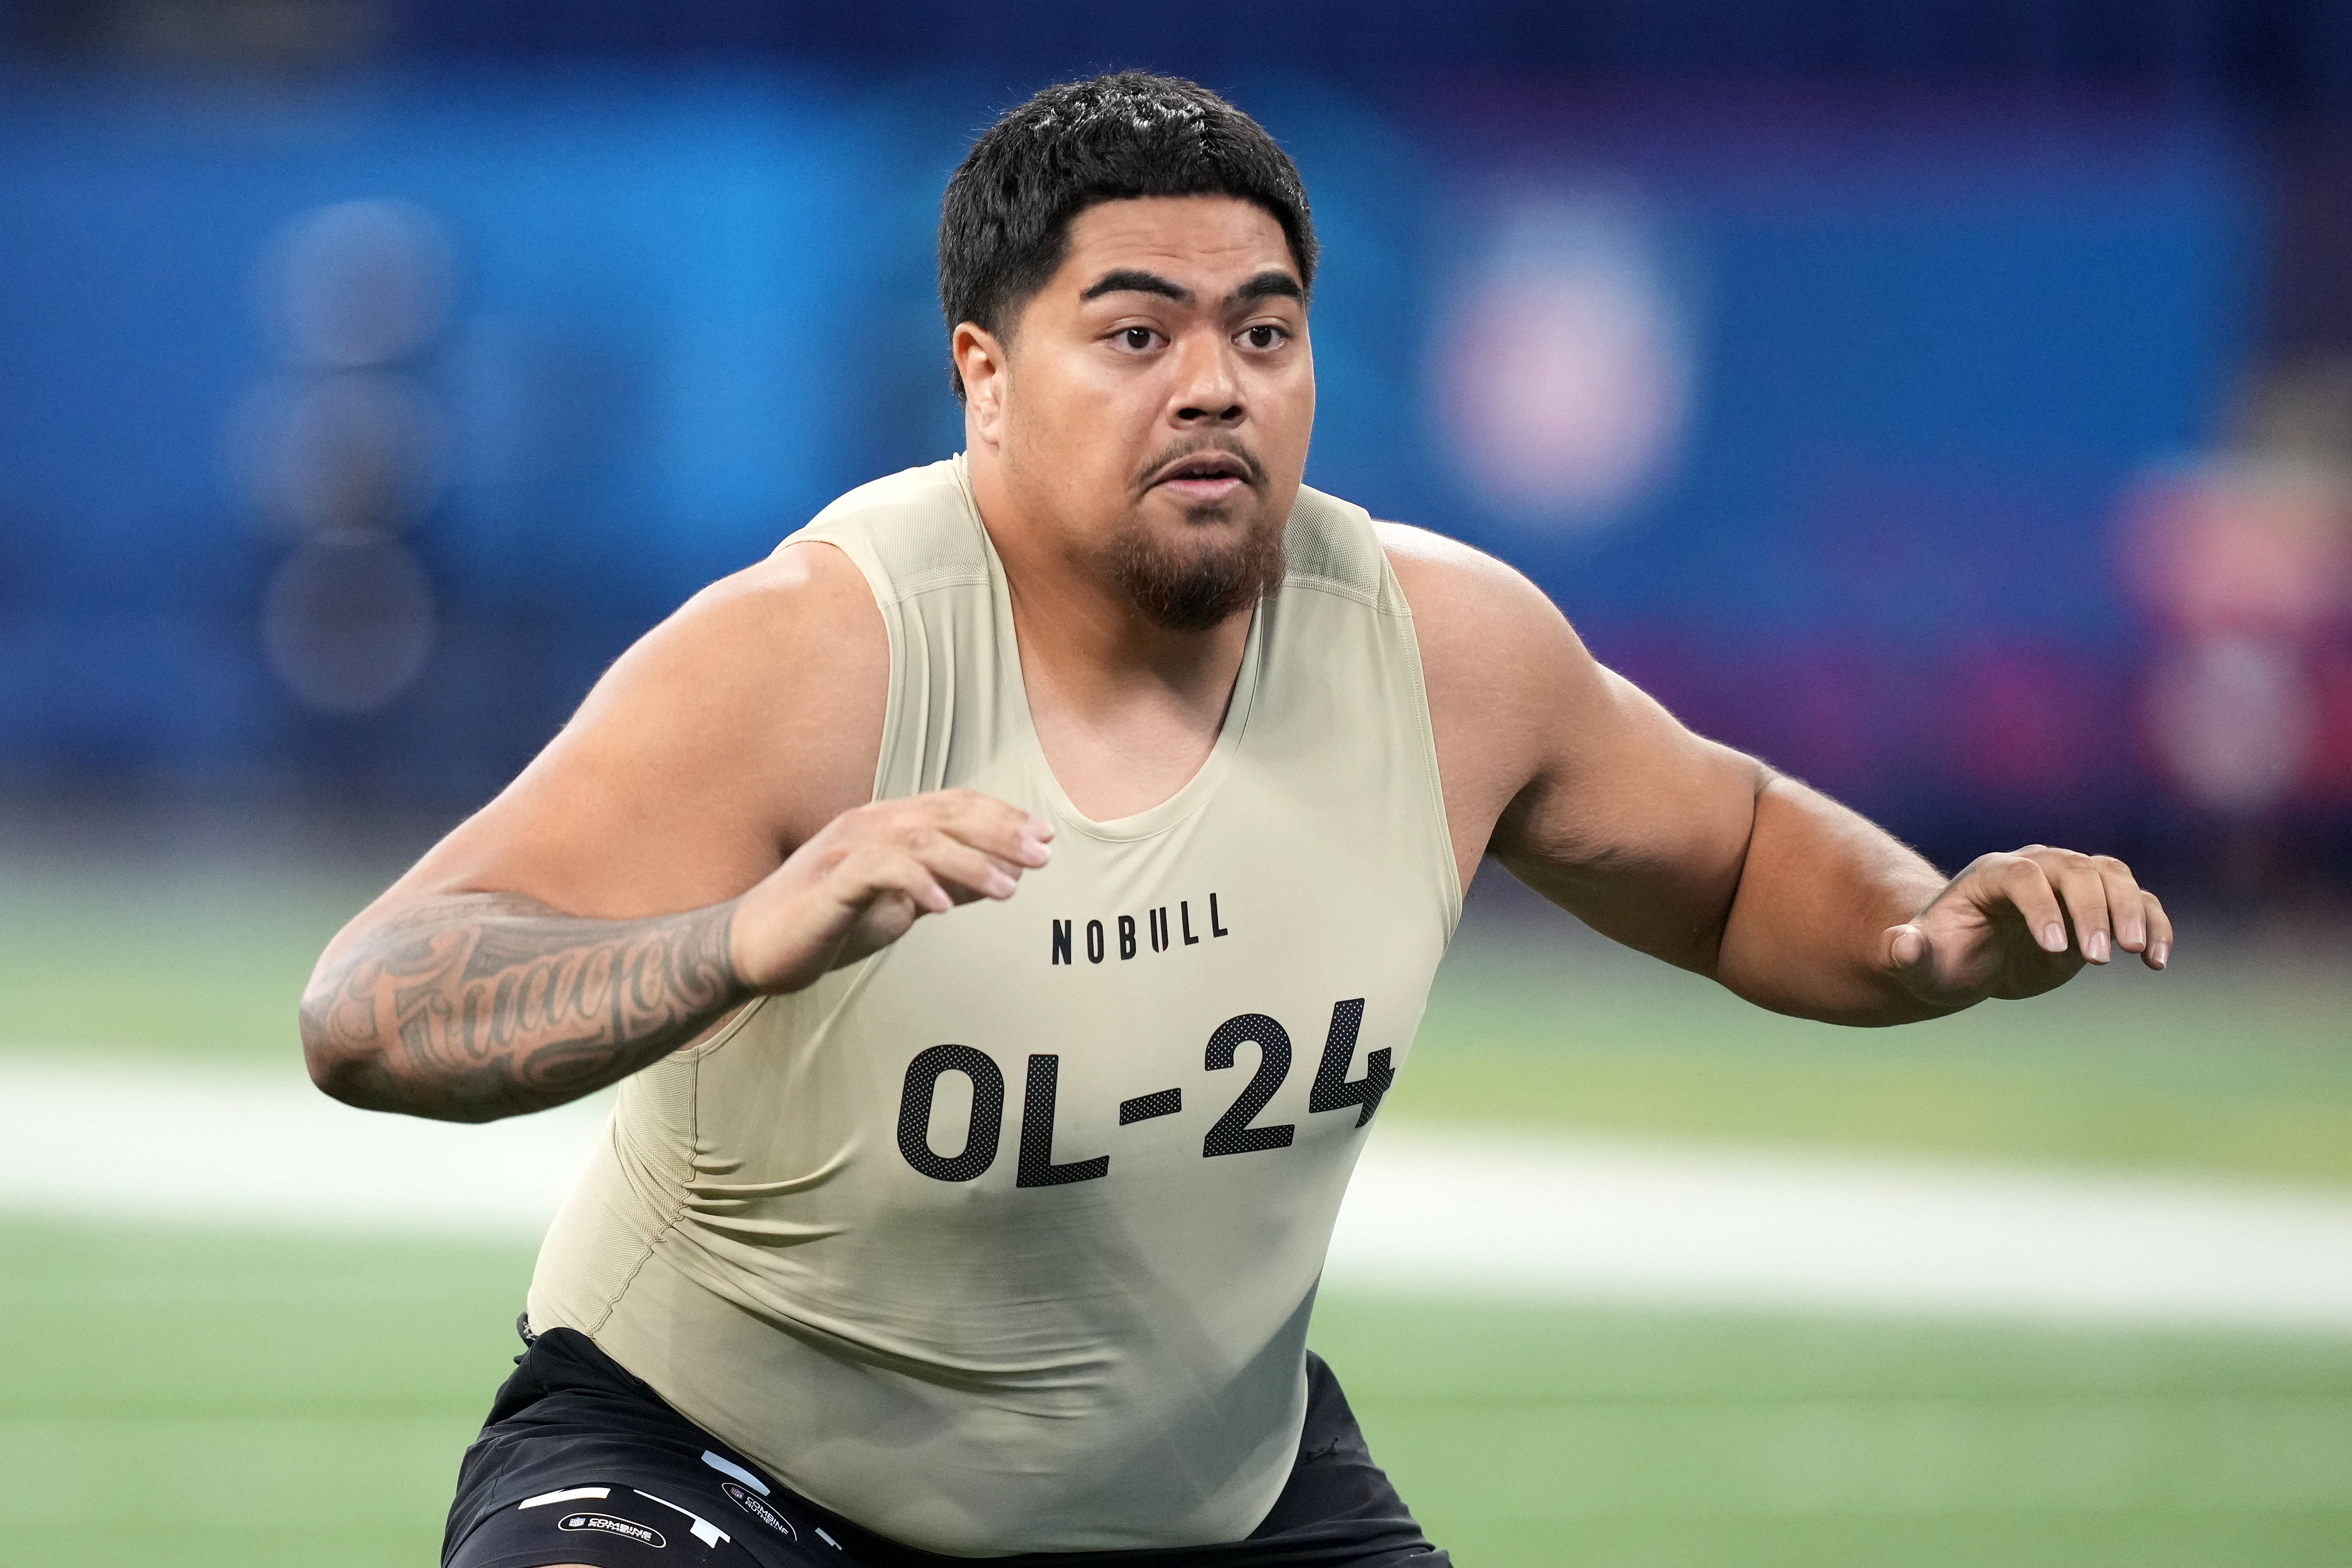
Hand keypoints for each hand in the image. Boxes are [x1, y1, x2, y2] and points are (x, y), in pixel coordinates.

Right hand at [726, 789, 1052, 993]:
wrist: (755, 948)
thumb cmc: (827, 924)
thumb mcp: (899, 905)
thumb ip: (945, 885)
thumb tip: (1002, 877)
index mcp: (886, 824)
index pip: (953, 805)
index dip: (1000, 816)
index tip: (1042, 838)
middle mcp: (868, 825)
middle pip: (944, 815)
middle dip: (998, 832)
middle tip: (1040, 855)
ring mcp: (846, 849)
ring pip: (919, 838)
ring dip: (968, 862)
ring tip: (1007, 890)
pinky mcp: (829, 882)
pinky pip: (880, 871)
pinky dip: (917, 883)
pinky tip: (943, 906)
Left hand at [1882, 845, 2170, 1008]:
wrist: (1965, 959)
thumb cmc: (1940, 959)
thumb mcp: (1918, 963)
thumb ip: (1907, 953)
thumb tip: (1901, 945)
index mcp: (1989, 876)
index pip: (2023, 878)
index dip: (2041, 907)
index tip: (2055, 948)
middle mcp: (2035, 869)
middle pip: (2075, 871)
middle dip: (2091, 910)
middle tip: (2099, 958)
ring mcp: (2070, 884)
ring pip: (2113, 877)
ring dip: (2132, 911)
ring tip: (2139, 955)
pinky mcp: (2097, 907)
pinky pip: (2138, 902)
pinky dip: (2154, 924)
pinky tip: (2158, 962)